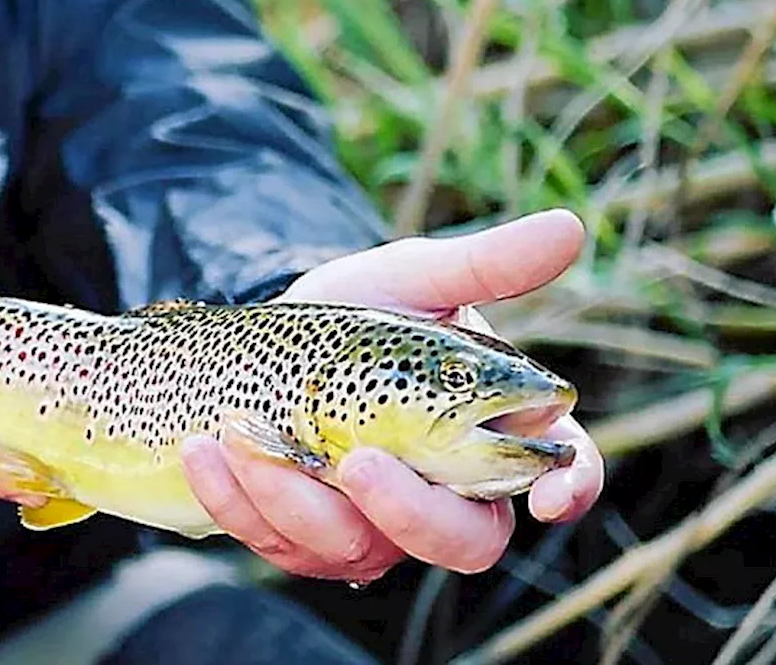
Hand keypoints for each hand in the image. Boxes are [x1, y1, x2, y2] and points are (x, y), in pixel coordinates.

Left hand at [180, 209, 604, 581]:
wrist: (267, 338)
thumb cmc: (358, 312)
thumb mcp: (414, 278)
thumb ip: (483, 265)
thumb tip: (570, 227)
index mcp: (493, 433)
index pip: (560, 473)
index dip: (568, 488)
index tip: (550, 495)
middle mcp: (443, 493)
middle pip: (461, 542)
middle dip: (412, 513)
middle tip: (362, 461)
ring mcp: (373, 525)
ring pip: (358, 549)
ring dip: (299, 502)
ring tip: (247, 438)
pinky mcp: (305, 539)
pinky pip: (278, 543)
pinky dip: (237, 500)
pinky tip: (205, 450)